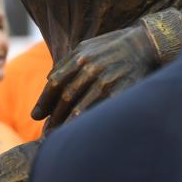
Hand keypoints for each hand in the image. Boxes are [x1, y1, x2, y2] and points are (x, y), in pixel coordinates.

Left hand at [32, 25, 160, 129]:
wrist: (145, 44)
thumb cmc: (112, 47)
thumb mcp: (87, 46)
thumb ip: (67, 61)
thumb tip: (49, 79)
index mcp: (80, 56)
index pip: (55, 83)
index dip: (44, 101)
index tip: (37, 116)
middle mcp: (91, 68)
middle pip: (66, 97)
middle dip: (53, 117)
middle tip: (46, 133)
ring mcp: (107, 80)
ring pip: (80, 108)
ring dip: (66, 125)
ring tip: (58, 137)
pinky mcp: (121, 91)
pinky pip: (99, 112)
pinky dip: (87, 124)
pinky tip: (81, 133)